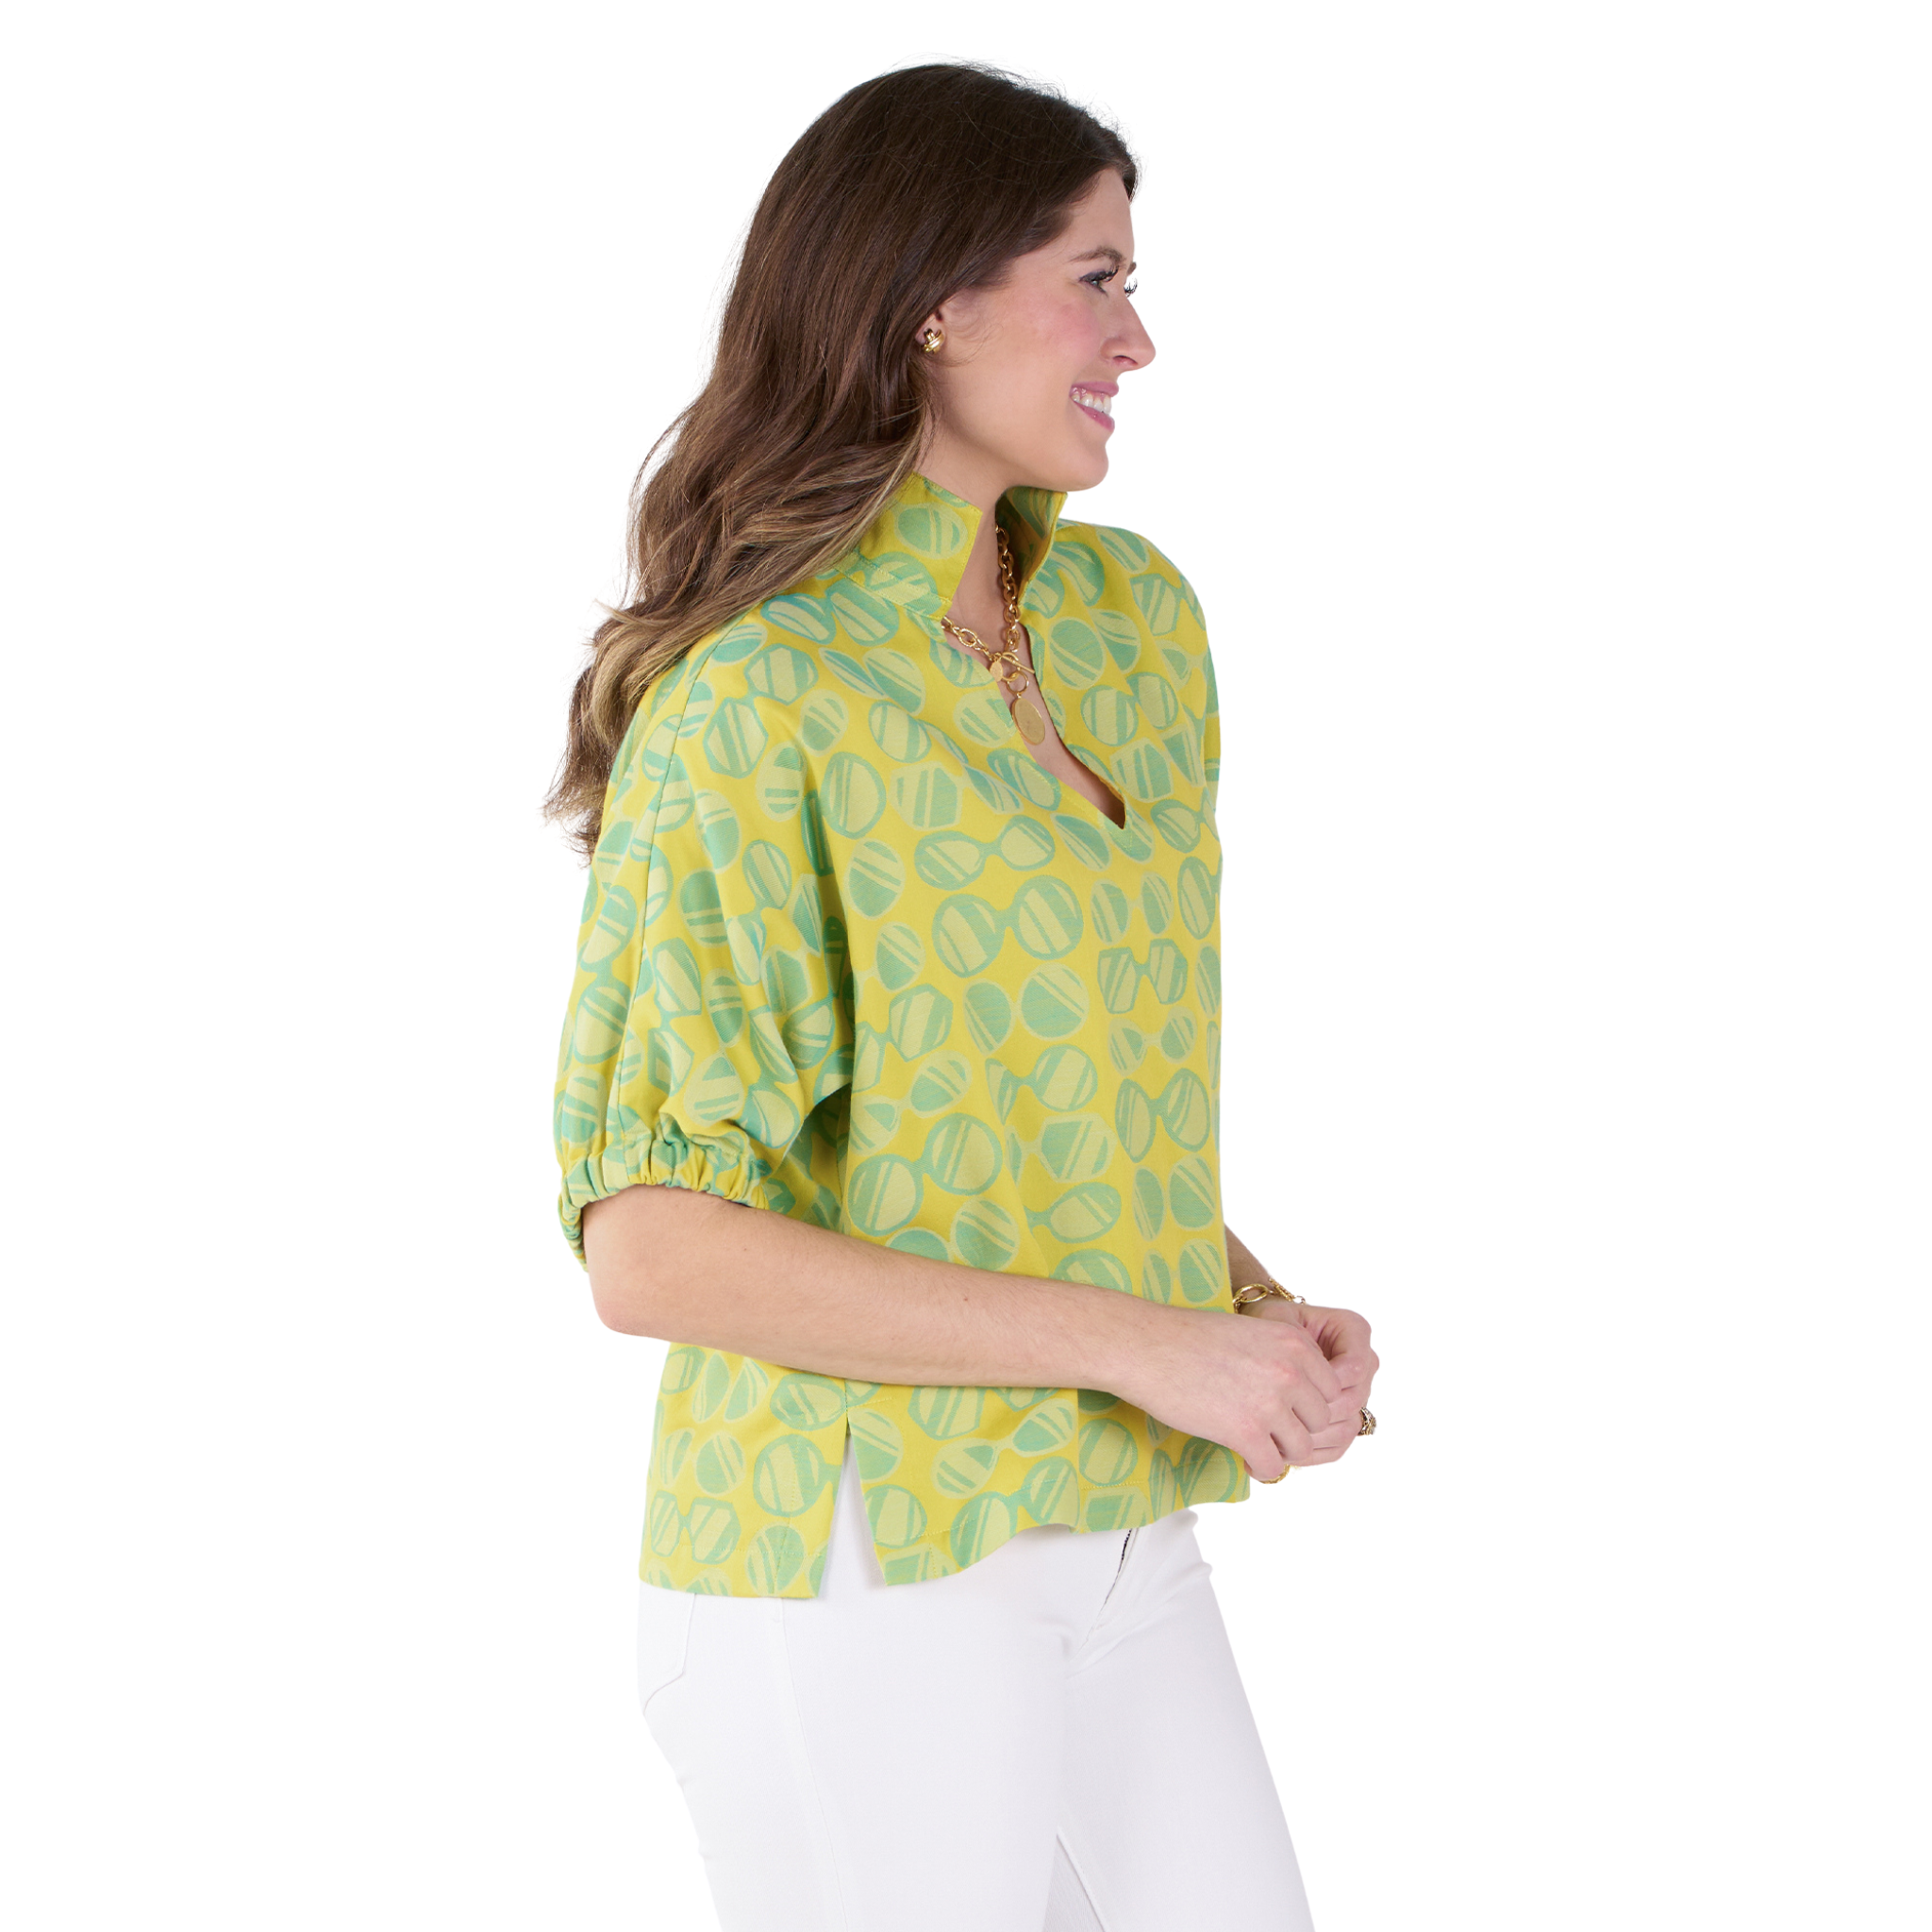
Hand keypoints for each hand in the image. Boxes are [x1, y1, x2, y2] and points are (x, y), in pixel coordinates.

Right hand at [1119, 1303, 1356, 1484]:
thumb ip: (1281, 1358)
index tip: (1287, 1411)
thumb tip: (1300, 1392)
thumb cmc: (1188, 1337)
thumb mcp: (1251, 1332)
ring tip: (1256, 1445)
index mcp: (1295, 1342)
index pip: (1331, 1389)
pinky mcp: (1246, 1431)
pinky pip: (1273, 1466)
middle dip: (1297, 1428)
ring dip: (1281, 1450)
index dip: (1308, 1404)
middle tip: (1270, 1431)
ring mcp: (1270, 1403)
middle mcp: (1290, 1372)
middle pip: (1321, 1420)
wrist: (1146, 1346)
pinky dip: (1260, 1468)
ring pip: (1302, 1447)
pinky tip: (1242, 1457)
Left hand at [1240, 1298, 1377, 1465]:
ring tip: (1275, 1440)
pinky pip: (1339, 1444)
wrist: (1261, 1340)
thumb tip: (1302, 1382)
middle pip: (1353, 1401)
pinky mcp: (1345, 1418)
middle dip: (1315, 1415)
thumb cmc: (1267, 1322)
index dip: (1325, 1385)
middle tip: (1278, 1421)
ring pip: (1348, 1427)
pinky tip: (1282, 1452)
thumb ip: (1291, 1342)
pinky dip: (1313, 1452)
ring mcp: (1357, 1393)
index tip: (1291, 1389)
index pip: (1355, 1367)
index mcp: (1354, 1331)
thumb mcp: (1274, 1319)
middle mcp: (1364, 1363)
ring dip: (1312, 1438)